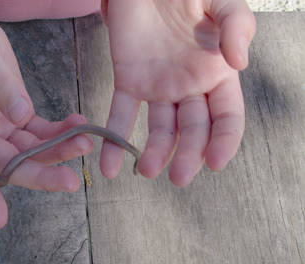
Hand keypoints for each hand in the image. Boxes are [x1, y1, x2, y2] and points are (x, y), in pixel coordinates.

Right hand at [0, 0, 91, 227]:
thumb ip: (0, 86)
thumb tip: (21, 117)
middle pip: (9, 163)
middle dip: (40, 173)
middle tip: (71, 181)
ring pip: (29, 150)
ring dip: (58, 150)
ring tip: (85, 142)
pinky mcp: (16, 116)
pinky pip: (40, 131)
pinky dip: (60, 131)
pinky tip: (79, 124)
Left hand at [101, 0, 255, 185]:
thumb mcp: (223, 2)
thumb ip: (237, 28)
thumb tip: (240, 64)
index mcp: (217, 74)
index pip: (226, 117)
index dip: (223, 141)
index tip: (215, 163)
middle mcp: (189, 87)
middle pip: (192, 130)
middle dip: (187, 155)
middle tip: (178, 177)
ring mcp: (158, 87)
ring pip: (159, 129)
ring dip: (154, 153)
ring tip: (145, 170)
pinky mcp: (128, 81)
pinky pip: (121, 115)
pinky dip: (113, 140)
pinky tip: (108, 166)